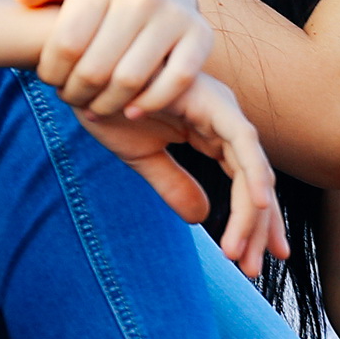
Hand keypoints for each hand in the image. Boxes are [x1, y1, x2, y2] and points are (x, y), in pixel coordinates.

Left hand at [12, 0, 211, 119]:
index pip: (66, 45)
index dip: (52, 73)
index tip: (49, 81)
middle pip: (96, 67)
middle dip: (77, 93)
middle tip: (71, 99)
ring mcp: (174, 12)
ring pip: (131, 78)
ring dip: (107, 104)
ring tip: (95, 107)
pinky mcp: (200, 33)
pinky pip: (177, 79)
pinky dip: (152, 102)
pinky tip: (131, 112)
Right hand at [77, 72, 287, 277]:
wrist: (79, 68)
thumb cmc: (106, 103)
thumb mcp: (141, 155)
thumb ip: (173, 183)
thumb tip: (201, 218)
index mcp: (211, 130)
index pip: (243, 184)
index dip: (253, 224)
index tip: (253, 263)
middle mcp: (223, 119)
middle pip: (257, 182)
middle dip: (260, 229)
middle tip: (256, 270)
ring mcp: (221, 108)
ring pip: (254, 169)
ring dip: (251, 214)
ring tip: (241, 255)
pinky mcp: (212, 101)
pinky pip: (241, 143)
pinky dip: (252, 173)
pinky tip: (258, 204)